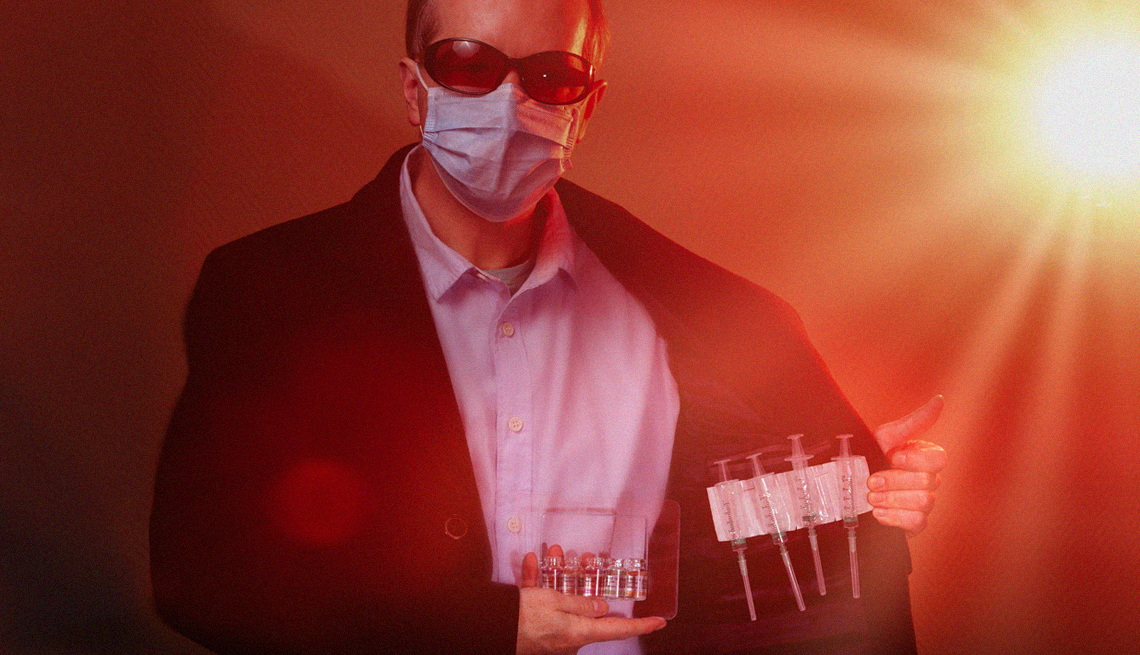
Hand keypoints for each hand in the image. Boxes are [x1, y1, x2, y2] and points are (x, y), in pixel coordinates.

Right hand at [516, 548, 665, 654]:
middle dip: (585, 579)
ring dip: (558, 574)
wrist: (488, 628)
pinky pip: (540, 601)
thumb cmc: (523, 620)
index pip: (618, 629)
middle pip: (586, 607)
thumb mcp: (554, 604)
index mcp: (579, 632)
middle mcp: (568, 634)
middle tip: (587, 559)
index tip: (660, 621)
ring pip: (561, 598)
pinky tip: (532, 563)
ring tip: (554, 551)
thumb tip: (601, 607)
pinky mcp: (533, 625)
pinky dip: (537, 582)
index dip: (641, 626)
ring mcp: (551, 631)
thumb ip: (580, 603)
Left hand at [867, 395, 947, 537]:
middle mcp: (930, 480)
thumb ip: (914, 421)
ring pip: (923, 502)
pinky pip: (916, 522)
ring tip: (871, 497)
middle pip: (927, 482)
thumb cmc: (870, 457)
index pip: (938, 459)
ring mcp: (925, 503)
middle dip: (894, 481)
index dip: (914, 460)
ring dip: (892, 499)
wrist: (849, 489)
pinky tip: (877, 512)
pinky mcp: (915, 523)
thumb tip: (939, 399)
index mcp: (926, 457)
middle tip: (871, 481)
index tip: (891, 458)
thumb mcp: (886, 437)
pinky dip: (894, 517)